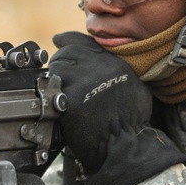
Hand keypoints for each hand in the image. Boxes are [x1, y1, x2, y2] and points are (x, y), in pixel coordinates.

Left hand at [49, 31, 185, 184]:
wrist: (124, 145)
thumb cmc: (130, 121)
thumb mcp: (133, 86)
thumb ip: (117, 69)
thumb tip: (103, 62)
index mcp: (114, 62)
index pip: (84, 41)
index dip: (67, 40)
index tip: (58, 39)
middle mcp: (100, 66)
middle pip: (67, 53)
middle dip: (60, 62)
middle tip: (60, 77)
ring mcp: (84, 80)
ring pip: (57, 68)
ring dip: (55, 79)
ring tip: (60, 92)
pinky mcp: (70, 97)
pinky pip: (53, 89)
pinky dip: (52, 96)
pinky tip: (58, 105)